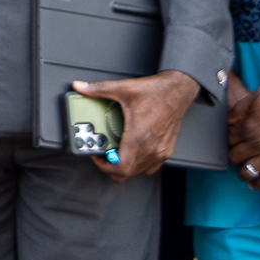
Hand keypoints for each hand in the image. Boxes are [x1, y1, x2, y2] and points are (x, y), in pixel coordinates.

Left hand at [72, 70, 200, 183]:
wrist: (179, 90)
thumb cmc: (157, 92)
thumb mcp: (123, 88)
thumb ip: (99, 88)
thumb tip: (80, 86)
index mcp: (138, 137)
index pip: (120, 168)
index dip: (104, 167)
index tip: (97, 157)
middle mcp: (151, 148)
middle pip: (127, 173)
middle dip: (111, 167)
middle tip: (103, 154)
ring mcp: (160, 151)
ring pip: (138, 171)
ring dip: (125, 166)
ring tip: (116, 152)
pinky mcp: (167, 150)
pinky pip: (150, 167)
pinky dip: (139, 164)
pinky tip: (133, 151)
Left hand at [225, 80, 259, 209]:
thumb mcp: (258, 95)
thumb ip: (241, 108)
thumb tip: (228, 118)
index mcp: (246, 126)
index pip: (227, 139)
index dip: (225, 142)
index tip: (226, 144)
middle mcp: (255, 143)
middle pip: (234, 156)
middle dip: (231, 158)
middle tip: (232, 160)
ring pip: (248, 171)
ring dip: (242, 174)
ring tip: (242, 174)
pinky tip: (256, 184)